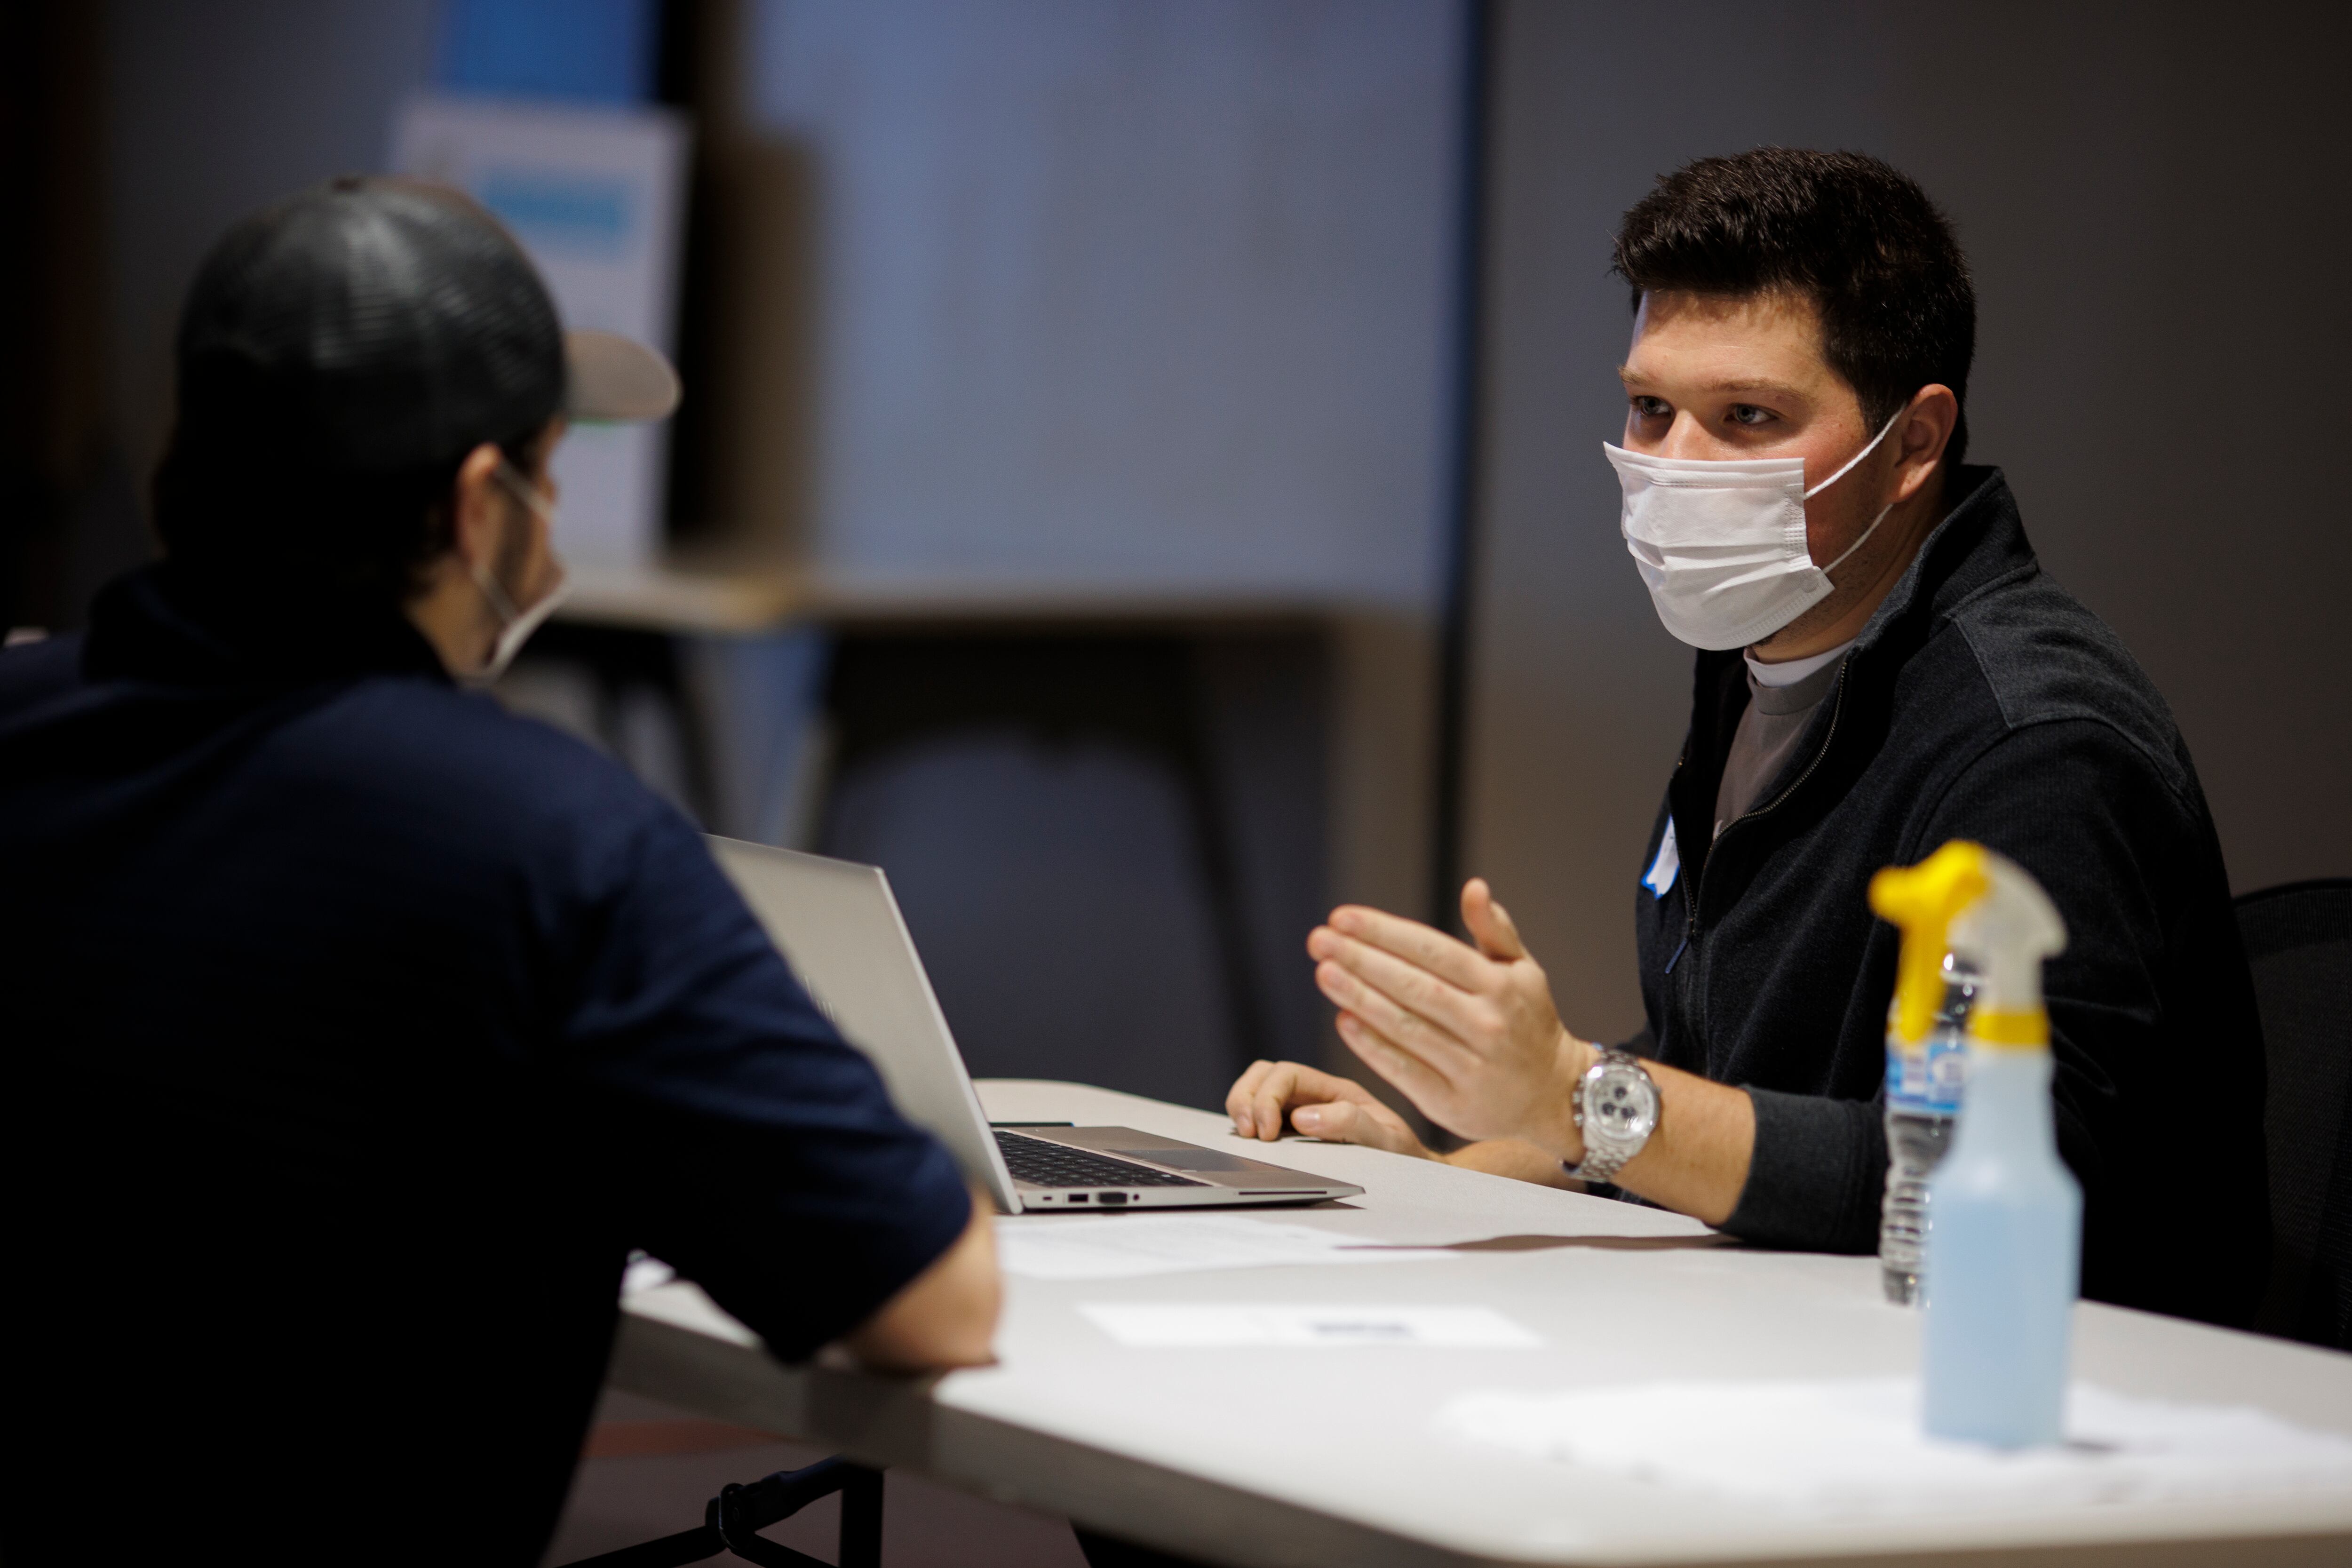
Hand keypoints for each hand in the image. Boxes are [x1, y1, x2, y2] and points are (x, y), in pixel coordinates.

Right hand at [1226, 1060, 1434, 1158]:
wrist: (1413, 1179)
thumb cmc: (1402, 1158)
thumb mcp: (1387, 1141)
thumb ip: (1351, 1124)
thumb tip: (1302, 1118)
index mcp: (1336, 1091)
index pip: (1287, 1074)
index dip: (1268, 1097)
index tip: (1267, 1133)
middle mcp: (1314, 1097)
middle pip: (1263, 1075)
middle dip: (1247, 1099)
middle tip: (1250, 1134)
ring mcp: (1299, 1114)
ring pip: (1255, 1090)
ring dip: (1242, 1108)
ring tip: (1246, 1138)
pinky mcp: (1290, 1136)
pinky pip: (1258, 1119)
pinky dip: (1246, 1125)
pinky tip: (1250, 1146)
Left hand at [1307, 878, 1591, 1157]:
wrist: (1557, 1096)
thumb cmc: (1530, 1022)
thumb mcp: (1524, 972)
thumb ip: (1495, 930)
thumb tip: (1474, 887)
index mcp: (1500, 986)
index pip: (1432, 951)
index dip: (1385, 932)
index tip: (1343, 917)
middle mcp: (1486, 1024)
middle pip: (1412, 986)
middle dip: (1360, 960)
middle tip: (1318, 939)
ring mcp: (1470, 1066)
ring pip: (1404, 1027)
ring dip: (1358, 998)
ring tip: (1323, 972)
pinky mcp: (1452, 1103)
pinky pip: (1404, 1070)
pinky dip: (1371, 1046)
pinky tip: (1343, 1021)